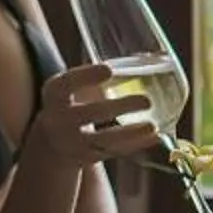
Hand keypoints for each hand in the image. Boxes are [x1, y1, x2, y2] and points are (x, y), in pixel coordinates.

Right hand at [23, 62, 160, 171]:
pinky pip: (112, 152)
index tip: (108, 69)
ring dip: (129, 133)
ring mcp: (71, 141)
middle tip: (147, 101)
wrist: (54, 139)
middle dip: (118, 108)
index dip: (85, 76)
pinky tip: (155, 137)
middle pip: (89, 114)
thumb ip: (101, 74)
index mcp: (54, 94)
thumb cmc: (75, 101)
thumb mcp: (76, 86)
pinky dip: (135, 144)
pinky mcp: (85, 157)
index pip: (64, 84)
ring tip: (153, 126)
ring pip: (102, 140)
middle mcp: (58, 119)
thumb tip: (158, 56)